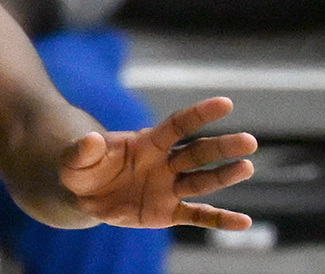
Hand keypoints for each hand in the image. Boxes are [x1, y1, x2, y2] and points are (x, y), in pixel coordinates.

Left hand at [55, 95, 258, 230]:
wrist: (84, 194)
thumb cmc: (82, 168)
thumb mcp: (75, 159)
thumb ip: (83, 150)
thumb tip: (92, 139)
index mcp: (146, 143)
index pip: (177, 125)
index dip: (199, 114)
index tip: (225, 103)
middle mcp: (164, 163)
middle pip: (197, 153)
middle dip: (222, 147)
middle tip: (249, 141)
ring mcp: (168, 188)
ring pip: (201, 181)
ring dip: (224, 176)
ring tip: (247, 167)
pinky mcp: (167, 212)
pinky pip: (198, 216)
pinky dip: (220, 220)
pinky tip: (244, 222)